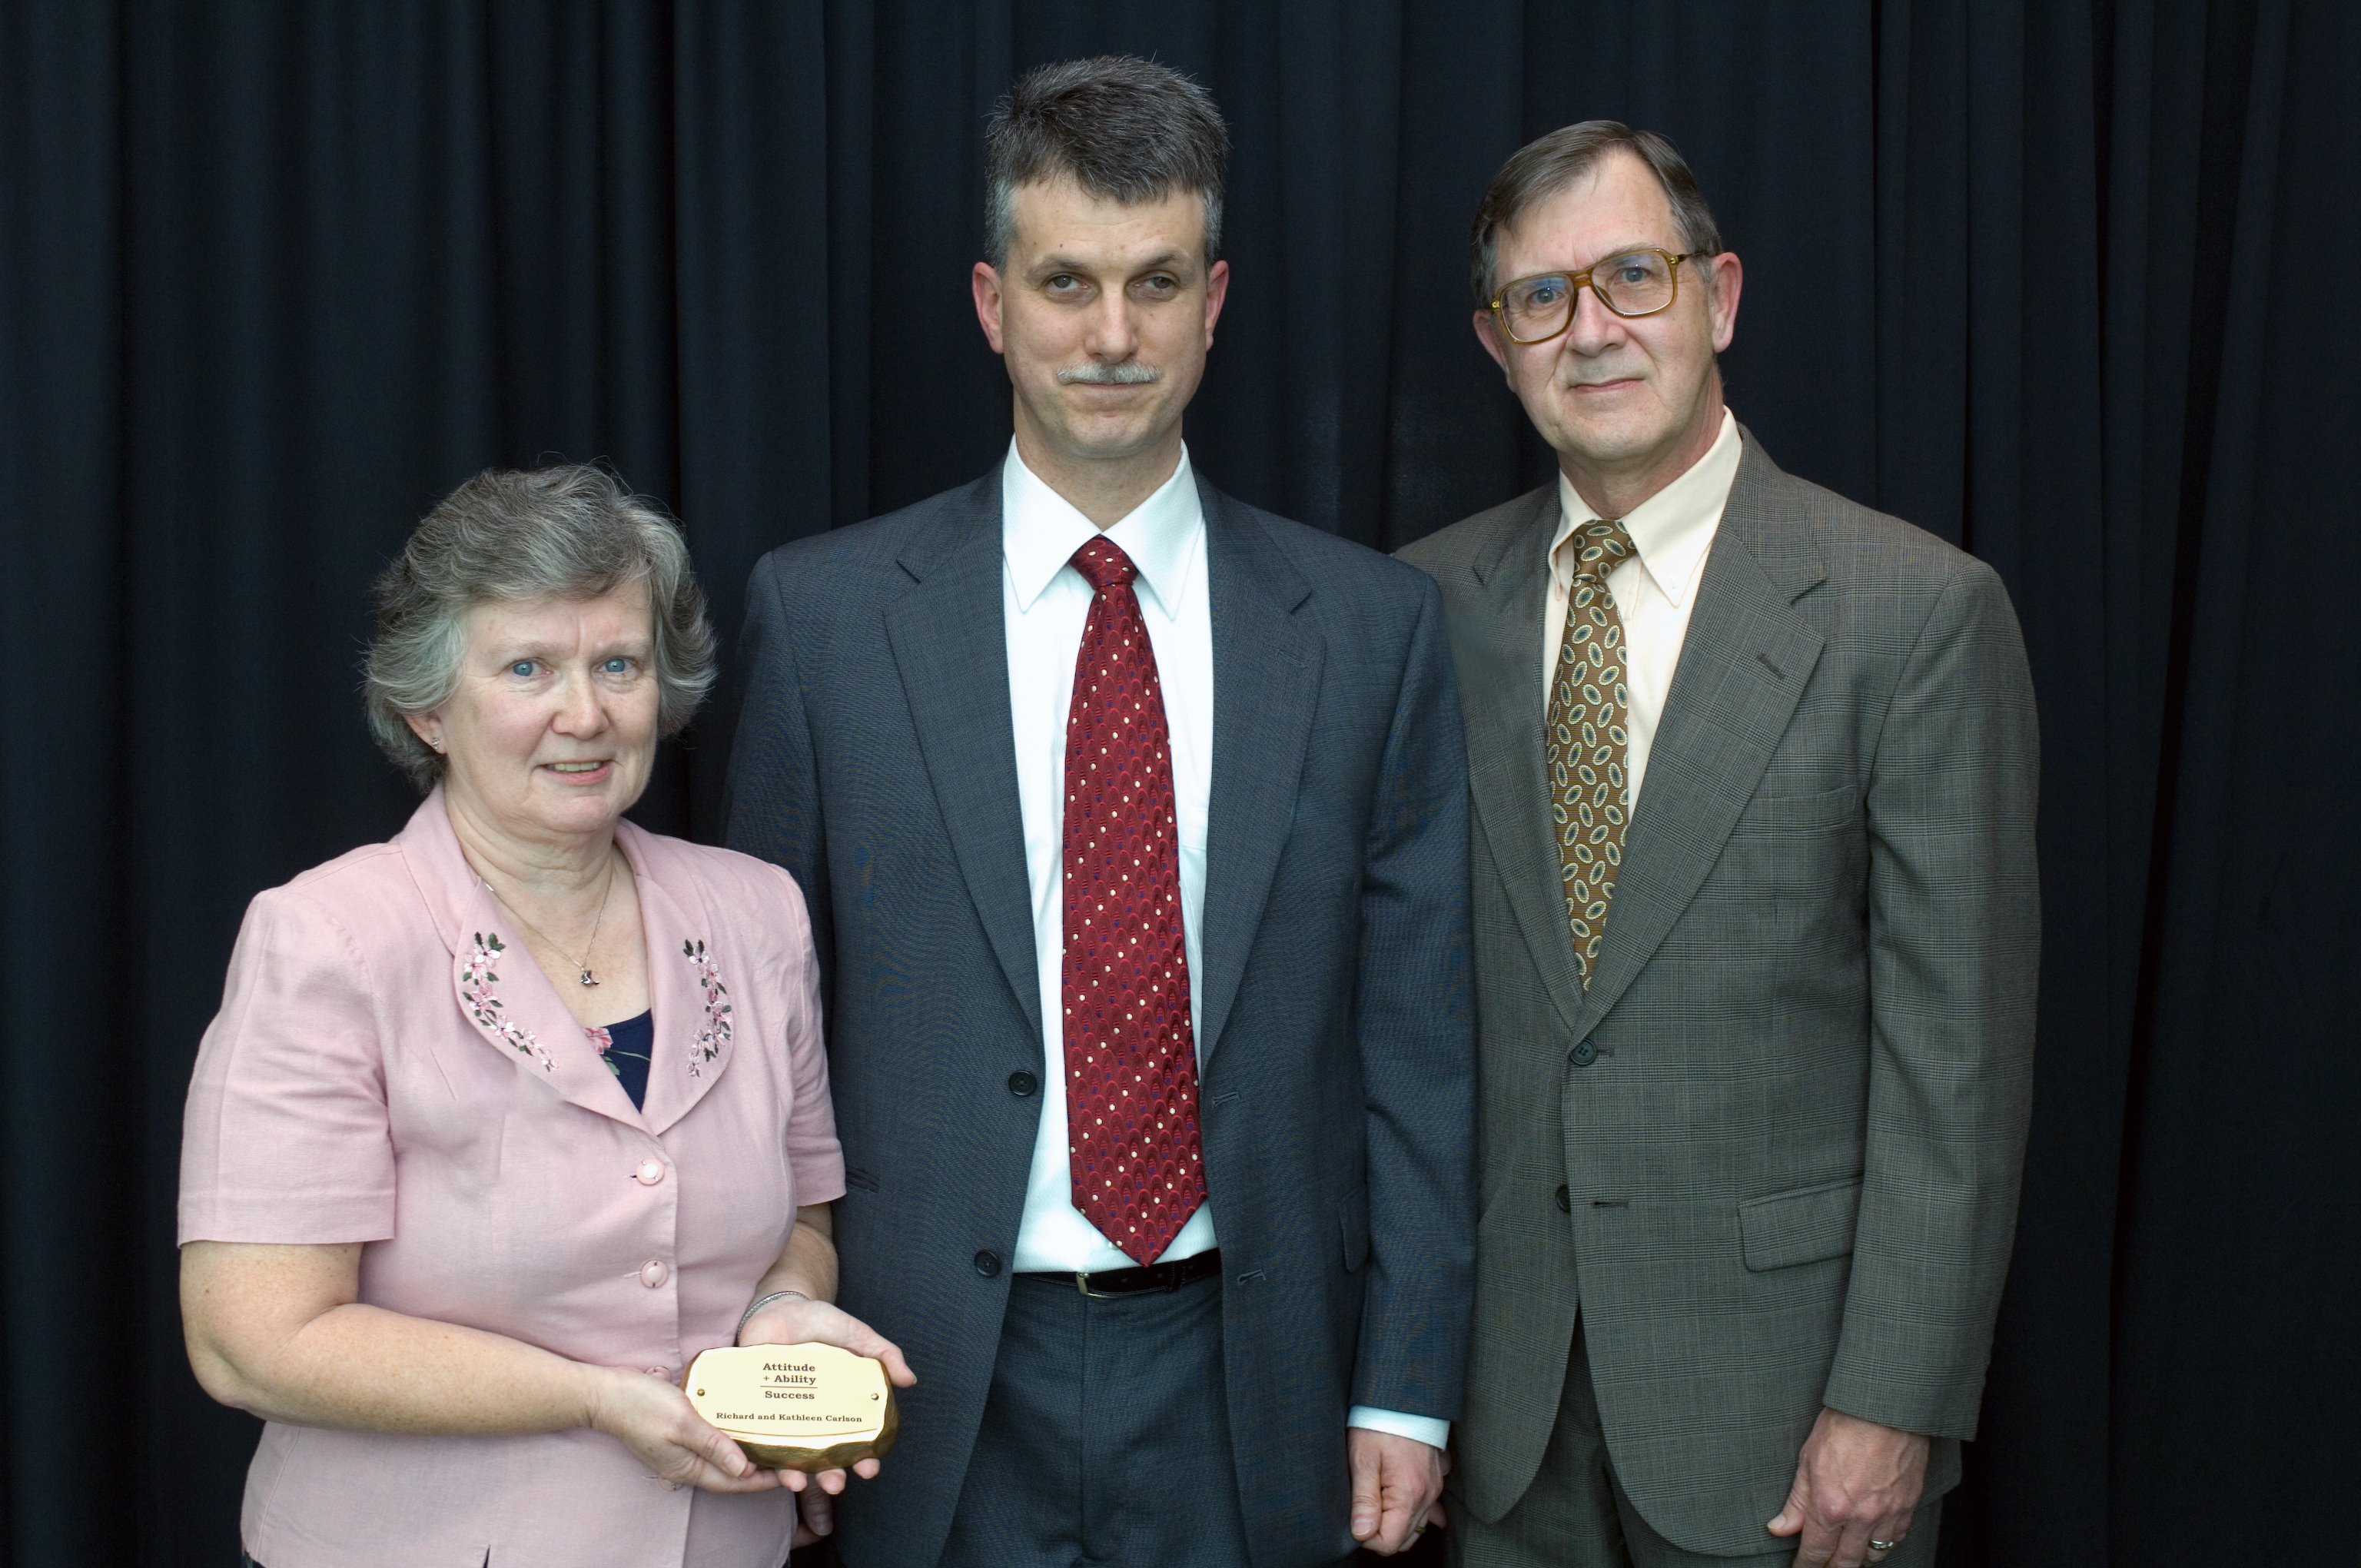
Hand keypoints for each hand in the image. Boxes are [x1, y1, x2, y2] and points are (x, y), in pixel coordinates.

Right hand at [583, 1365, 784, 1494]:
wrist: (605, 1393)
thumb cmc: (640, 1406)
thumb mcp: (682, 1423)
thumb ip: (714, 1445)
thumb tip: (744, 1469)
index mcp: (688, 1468)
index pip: (735, 1482)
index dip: (765, 1480)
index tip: (792, 1473)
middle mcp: (686, 1465)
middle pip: (731, 1473)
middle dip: (762, 1468)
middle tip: (790, 1457)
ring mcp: (681, 1451)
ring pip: (723, 1456)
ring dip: (747, 1450)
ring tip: (774, 1440)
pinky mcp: (678, 1435)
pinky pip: (712, 1440)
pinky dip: (731, 1435)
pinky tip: (744, 1422)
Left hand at [737, 1293, 917, 1526]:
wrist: (777, 1307)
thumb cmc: (819, 1322)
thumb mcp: (856, 1335)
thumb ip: (883, 1354)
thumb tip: (909, 1380)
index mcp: (838, 1404)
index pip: (854, 1440)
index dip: (864, 1457)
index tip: (869, 1469)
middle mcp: (811, 1415)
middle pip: (822, 1457)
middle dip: (830, 1476)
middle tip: (835, 1484)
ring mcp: (782, 1414)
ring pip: (788, 1455)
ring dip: (795, 1475)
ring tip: (799, 1483)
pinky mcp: (754, 1409)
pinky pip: (756, 1438)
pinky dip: (760, 1455)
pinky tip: (765, 1464)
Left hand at [1348, 1428, 1446, 1554]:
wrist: (1404, 1395)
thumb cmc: (1380, 1424)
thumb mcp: (1363, 1460)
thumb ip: (1364, 1501)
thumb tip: (1362, 1533)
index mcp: (1408, 1495)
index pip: (1389, 1543)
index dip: (1367, 1536)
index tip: (1356, 1517)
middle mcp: (1427, 1496)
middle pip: (1404, 1539)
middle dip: (1381, 1532)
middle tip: (1362, 1509)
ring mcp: (1435, 1487)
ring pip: (1417, 1526)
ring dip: (1396, 1523)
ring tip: (1377, 1503)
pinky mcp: (1436, 1477)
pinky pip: (1429, 1508)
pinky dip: (1414, 1511)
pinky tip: (1400, 1502)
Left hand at [1766, 1407, 1928, 1566]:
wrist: (1885, 1408)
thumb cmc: (1844, 1425)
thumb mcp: (1807, 1460)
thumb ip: (1796, 1502)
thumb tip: (1779, 1529)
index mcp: (1830, 1506)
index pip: (1815, 1553)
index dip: (1805, 1566)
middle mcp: (1860, 1518)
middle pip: (1845, 1563)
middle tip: (1821, 1567)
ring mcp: (1888, 1515)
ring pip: (1873, 1556)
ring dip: (1857, 1560)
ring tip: (1845, 1556)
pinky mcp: (1908, 1506)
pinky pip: (1896, 1540)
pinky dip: (1882, 1545)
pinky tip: (1872, 1540)